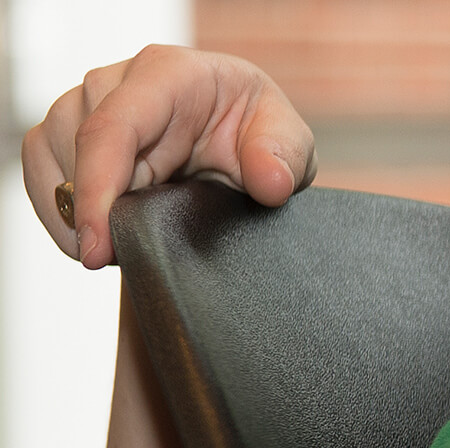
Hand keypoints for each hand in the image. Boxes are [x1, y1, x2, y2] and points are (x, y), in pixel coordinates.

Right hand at [20, 45, 314, 268]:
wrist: (235, 140)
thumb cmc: (257, 132)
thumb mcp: (290, 142)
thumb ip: (285, 156)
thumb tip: (271, 183)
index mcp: (167, 73)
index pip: (112, 129)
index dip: (97, 192)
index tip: (98, 250)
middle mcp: (113, 82)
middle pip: (75, 154)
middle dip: (96, 215)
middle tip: (133, 254)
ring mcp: (79, 106)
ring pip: (51, 171)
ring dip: (80, 218)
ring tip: (127, 243)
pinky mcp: (61, 135)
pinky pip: (41, 182)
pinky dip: (64, 219)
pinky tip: (102, 236)